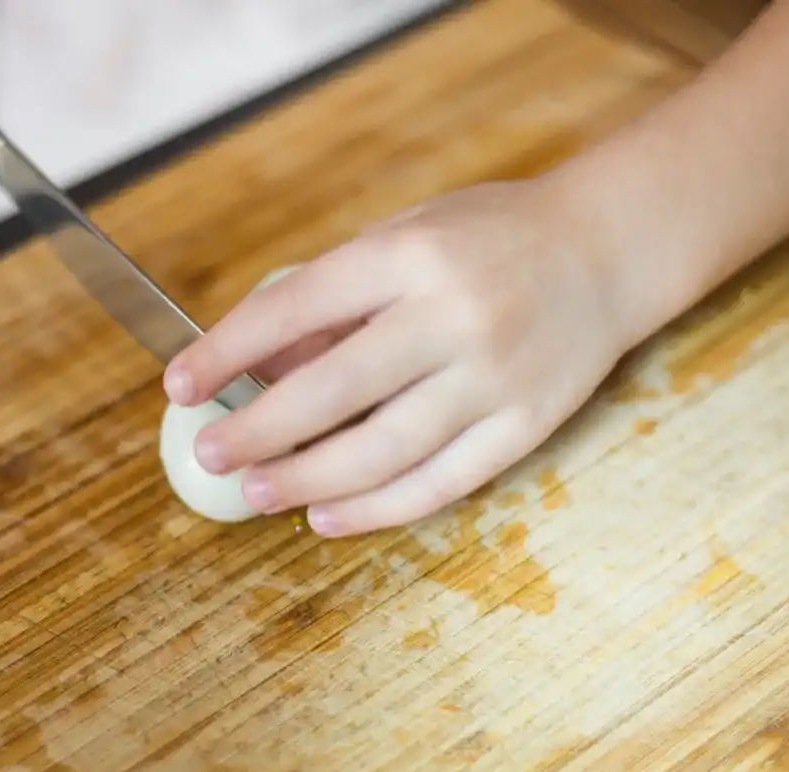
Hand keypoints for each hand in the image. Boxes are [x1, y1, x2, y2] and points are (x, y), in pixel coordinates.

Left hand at [162, 176, 638, 537]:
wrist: (608, 250)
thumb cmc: (487, 240)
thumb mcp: (402, 240)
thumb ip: (331, 303)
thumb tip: (253, 371)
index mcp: (410, 256)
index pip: (295, 307)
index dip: (228, 351)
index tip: (179, 384)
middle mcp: (454, 316)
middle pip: (334, 390)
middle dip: (258, 430)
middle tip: (210, 453)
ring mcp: (496, 377)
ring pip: (384, 450)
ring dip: (308, 477)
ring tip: (255, 491)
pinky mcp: (527, 426)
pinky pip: (440, 483)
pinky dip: (376, 508)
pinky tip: (324, 514)